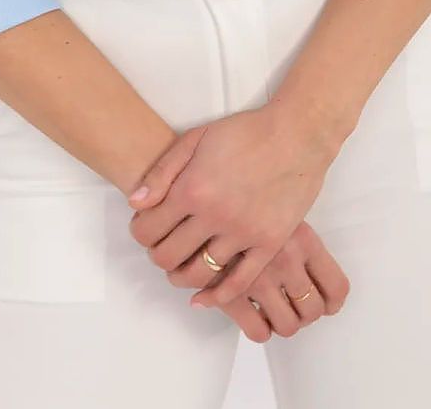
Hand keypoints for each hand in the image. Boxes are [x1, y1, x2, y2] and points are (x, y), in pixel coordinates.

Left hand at [126, 107, 339, 311]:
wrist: (296, 135)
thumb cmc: (244, 132)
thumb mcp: (196, 138)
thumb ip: (162, 172)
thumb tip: (135, 203)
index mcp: (192, 188)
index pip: (148, 229)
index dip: (139, 232)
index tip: (145, 228)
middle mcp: (214, 216)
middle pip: (168, 256)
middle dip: (157, 255)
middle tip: (161, 247)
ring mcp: (243, 233)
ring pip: (199, 273)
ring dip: (181, 276)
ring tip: (179, 268)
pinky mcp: (268, 244)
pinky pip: (238, 282)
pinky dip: (217, 296)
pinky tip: (204, 297)